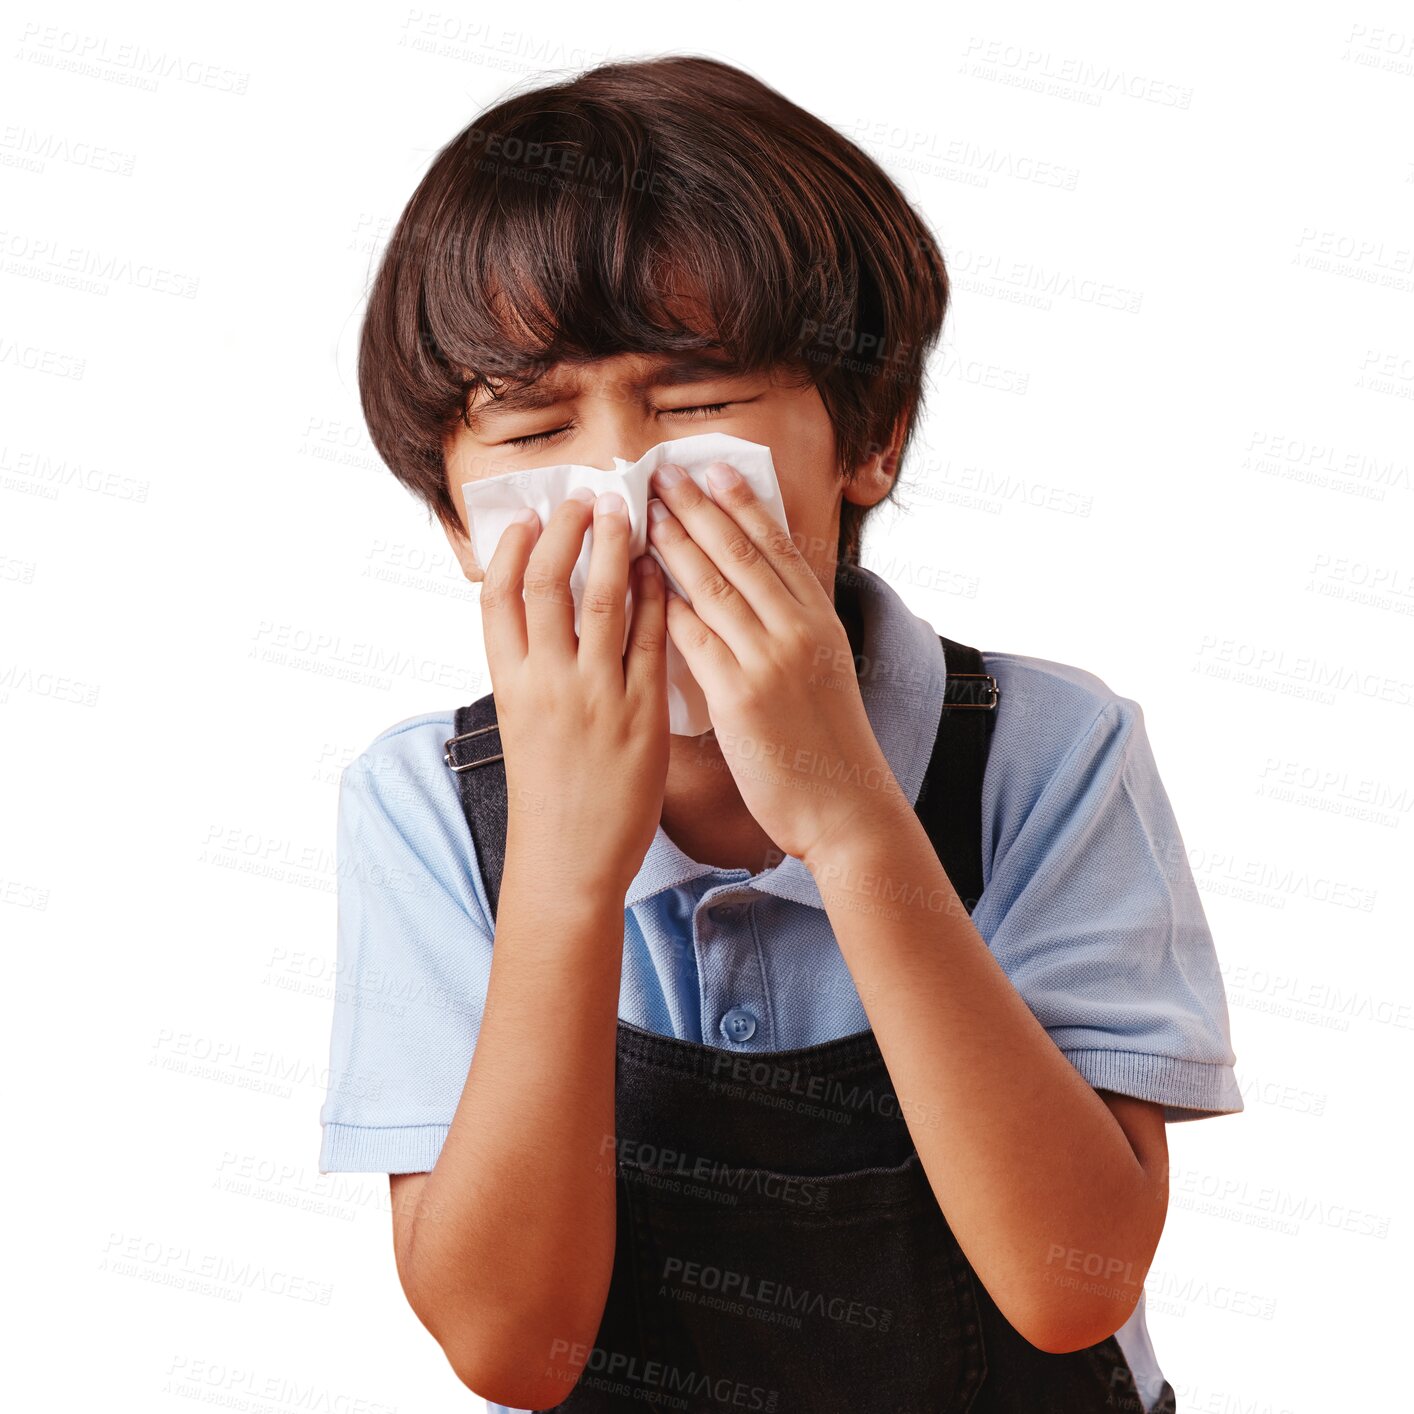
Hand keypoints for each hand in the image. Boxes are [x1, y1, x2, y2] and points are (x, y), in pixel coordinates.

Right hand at [480, 488, 669, 899]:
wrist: (569, 859)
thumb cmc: (547, 791)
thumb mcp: (522, 723)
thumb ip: (531, 668)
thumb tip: (545, 611)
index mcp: (508, 683)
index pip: (497, 596)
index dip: (512, 547)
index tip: (532, 514)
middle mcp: (546, 682)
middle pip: (548, 583)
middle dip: (568, 530)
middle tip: (589, 496)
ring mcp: (594, 696)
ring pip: (602, 600)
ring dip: (615, 548)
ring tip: (627, 513)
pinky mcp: (640, 713)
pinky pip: (651, 639)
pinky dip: (655, 596)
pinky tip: (663, 569)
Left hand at [646, 461, 900, 866]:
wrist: (848, 809)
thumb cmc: (829, 749)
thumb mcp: (824, 673)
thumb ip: (791, 632)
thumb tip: (757, 598)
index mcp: (820, 621)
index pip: (778, 546)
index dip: (743, 503)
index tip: (713, 469)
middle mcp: (799, 630)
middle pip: (742, 553)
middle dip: (699, 507)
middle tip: (664, 472)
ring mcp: (771, 660)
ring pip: (715, 586)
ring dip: (676, 544)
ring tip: (645, 512)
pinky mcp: (741, 696)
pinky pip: (695, 638)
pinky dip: (665, 606)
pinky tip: (637, 582)